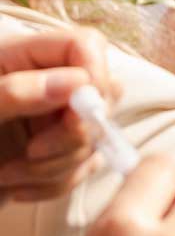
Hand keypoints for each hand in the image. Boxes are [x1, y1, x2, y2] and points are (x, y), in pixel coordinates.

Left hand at [0, 28, 116, 204]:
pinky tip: (16, 189)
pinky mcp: (56, 155)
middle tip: (32, 152)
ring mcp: (52, 120)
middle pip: (103, 94)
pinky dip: (54, 185)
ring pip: (96, 139)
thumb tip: (77, 84)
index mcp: (21, 58)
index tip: (78, 111)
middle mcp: (44, 85)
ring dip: (56, 167)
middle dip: (74, 134)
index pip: (85, 46)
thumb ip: (16, 93)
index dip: (93, 76)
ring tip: (7, 175)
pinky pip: (83, 170)